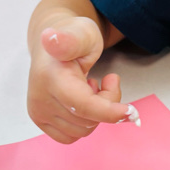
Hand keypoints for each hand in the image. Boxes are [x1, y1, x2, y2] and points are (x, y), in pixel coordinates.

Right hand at [27, 17, 128, 142]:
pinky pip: (72, 136)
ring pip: (83, 130)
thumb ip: (71, 40)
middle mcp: (39, 98)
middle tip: (107, 80)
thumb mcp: (81, 32)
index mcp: (50, 77)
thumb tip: (50, 37)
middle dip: (107, 103)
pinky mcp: (41, 121)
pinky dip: (84, 122)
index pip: (83, 106)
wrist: (55, 47)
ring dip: (96, 113)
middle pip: (88, 120)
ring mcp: (38, 112)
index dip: (110, 111)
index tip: (131, 111)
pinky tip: (82, 101)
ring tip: (90, 87)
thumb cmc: (74, 38)